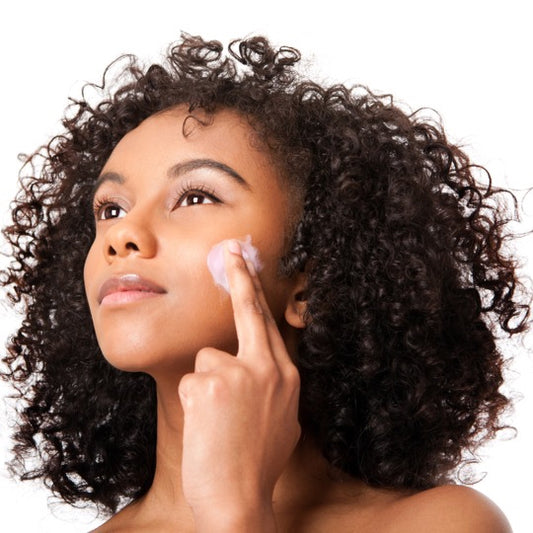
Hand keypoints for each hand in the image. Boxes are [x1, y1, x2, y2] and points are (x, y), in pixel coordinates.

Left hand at [178, 240, 300, 531]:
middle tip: (230, 252)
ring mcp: (239, 373)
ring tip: (218, 422)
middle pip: (249, 314)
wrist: (239, 501)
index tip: (248, 267)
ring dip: (207, 387)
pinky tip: (206, 427)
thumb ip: (271, 385)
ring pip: (209, 359)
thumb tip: (257, 366)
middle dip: (240, 279)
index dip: (258, 294)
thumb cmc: (256, 463)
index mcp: (287, 377)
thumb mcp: (281, 419)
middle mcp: (268, 368)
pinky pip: (192, 382)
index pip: (270, 325)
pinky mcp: (209, 384)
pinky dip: (194, 403)